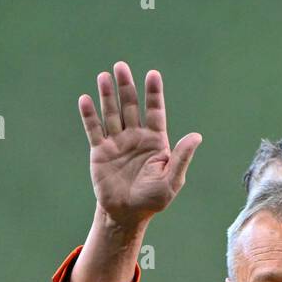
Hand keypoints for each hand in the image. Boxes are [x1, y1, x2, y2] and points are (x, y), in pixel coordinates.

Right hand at [78, 62, 201, 229]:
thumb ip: (181, 158)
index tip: (152, 74)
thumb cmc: (152, 200)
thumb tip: (196, 136)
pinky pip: (94, 130)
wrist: (126, 214)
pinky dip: (89, 116)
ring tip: (103, 76)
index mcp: (155, 141)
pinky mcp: (100, 152)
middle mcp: (135, 137)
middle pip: (130, 106)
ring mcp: (117, 143)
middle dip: (126, 87)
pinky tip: (85, 100)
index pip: (155, 111)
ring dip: (107, 95)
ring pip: (111, 113)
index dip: (153, 93)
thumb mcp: (172, 181)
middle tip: (121, 66)